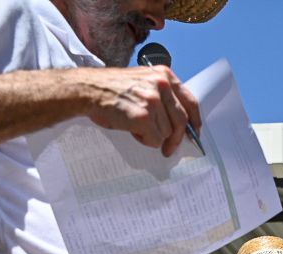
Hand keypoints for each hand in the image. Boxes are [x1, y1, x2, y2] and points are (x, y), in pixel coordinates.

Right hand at [81, 65, 200, 157]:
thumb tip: (179, 120)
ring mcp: (153, 100)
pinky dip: (144, 140)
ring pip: (167, 133)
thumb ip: (162, 95)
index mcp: (163, 74)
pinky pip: (154, 140)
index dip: (194, 120)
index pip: (190, 101)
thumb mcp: (142, 81)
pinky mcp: (144, 116)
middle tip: (169, 149)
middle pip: (181, 121)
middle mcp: (161, 85)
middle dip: (176, 139)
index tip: (194, 132)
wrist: (87, 89)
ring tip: (135, 125)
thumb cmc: (111, 89)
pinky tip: (131, 129)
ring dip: (153, 136)